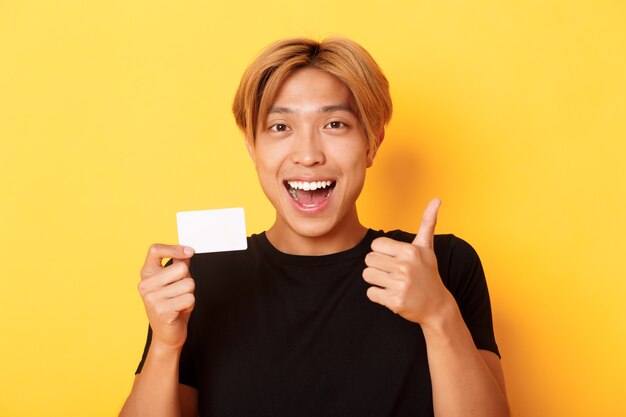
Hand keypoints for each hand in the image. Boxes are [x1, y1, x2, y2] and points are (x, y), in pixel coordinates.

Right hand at [137, 244, 195, 350]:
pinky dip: (190, 304)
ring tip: (179, 302)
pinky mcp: (162, 310)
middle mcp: (145, 285)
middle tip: (179, 292)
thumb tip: (187, 251)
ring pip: (189, 284)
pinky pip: (189, 298)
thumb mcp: (173, 282)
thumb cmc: (171, 306)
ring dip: (189, 294)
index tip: (189, 252)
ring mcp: (152, 298)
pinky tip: (179, 310)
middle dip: (188, 279)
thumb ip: (179, 265)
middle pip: (181, 268)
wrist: (167, 335)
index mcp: (147, 274)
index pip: (155, 250)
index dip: (174, 248)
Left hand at [362, 198, 452, 324]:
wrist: (437, 306)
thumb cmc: (428, 273)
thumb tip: (437, 199)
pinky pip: (370, 293)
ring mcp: (400, 284)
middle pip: (368, 260)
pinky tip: (392, 295)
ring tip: (391, 283)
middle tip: (392, 273)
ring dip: (376, 281)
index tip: (394, 260)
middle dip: (377, 266)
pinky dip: (378, 296)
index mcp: (410, 251)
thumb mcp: (427, 248)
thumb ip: (427, 222)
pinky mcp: (395, 301)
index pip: (375, 245)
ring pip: (367, 275)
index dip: (382, 252)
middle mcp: (405, 266)